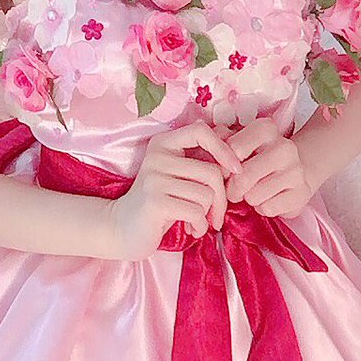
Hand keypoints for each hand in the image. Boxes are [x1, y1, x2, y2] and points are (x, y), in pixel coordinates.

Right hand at [109, 120, 240, 260]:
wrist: (124, 228)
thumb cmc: (161, 201)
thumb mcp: (179, 175)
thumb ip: (200, 159)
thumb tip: (232, 141)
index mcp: (164, 143)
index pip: (201, 131)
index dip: (224, 148)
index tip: (236, 169)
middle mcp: (157, 155)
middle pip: (212, 172)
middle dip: (221, 199)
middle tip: (215, 214)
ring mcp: (154, 178)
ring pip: (206, 194)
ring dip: (207, 215)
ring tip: (196, 221)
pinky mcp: (155, 202)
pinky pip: (196, 212)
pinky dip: (200, 226)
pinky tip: (190, 229)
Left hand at [224, 116, 312, 218]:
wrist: (292, 172)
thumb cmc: (256, 157)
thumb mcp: (238, 143)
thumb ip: (221, 142)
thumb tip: (210, 150)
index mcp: (266, 129)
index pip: (233, 149)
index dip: (223, 166)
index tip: (224, 172)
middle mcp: (284, 146)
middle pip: (243, 176)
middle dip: (232, 188)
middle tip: (233, 190)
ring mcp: (296, 170)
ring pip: (254, 195)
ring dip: (248, 199)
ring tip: (253, 192)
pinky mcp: (301, 192)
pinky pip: (268, 208)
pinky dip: (262, 208)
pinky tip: (267, 199)